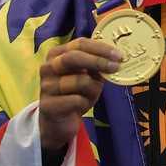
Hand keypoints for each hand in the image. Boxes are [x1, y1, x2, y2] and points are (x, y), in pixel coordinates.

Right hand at [39, 38, 121, 152]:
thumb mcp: (87, 77)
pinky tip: (81, 106)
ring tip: (91, 95)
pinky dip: (85, 103)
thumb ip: (97, 66)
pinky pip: (77, 100)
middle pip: (73, 57)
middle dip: (98, 61)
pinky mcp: (47, 105)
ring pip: (79, 81)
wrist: (58, 121)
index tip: (119, 55)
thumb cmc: (75, 94)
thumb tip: (117, 58)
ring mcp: (46, 86)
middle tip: (116, 66)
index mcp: (57, 55)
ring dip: (94, 89)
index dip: (100, 48)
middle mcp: (48, 67)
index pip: (79, 44)